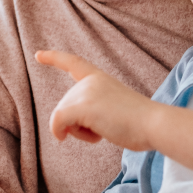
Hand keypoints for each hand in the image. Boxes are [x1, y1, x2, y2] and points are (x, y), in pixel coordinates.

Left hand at [37, 50, 157, 150]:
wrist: (153, 124)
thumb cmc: (138, 123)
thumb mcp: (112, 108)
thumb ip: (91, 110)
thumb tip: (61, 129)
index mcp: (99, 78)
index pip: (74, 63)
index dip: (54, 58)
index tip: (38, 54)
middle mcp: (90, 82)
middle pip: (65, 105)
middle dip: (77, 123)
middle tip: (105, 126)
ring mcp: (86, 93)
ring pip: (62, 116)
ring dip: (77, 131)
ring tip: (104, 130)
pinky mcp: (83, 107)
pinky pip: (57, 121)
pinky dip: (57, 131)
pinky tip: (63, 137)